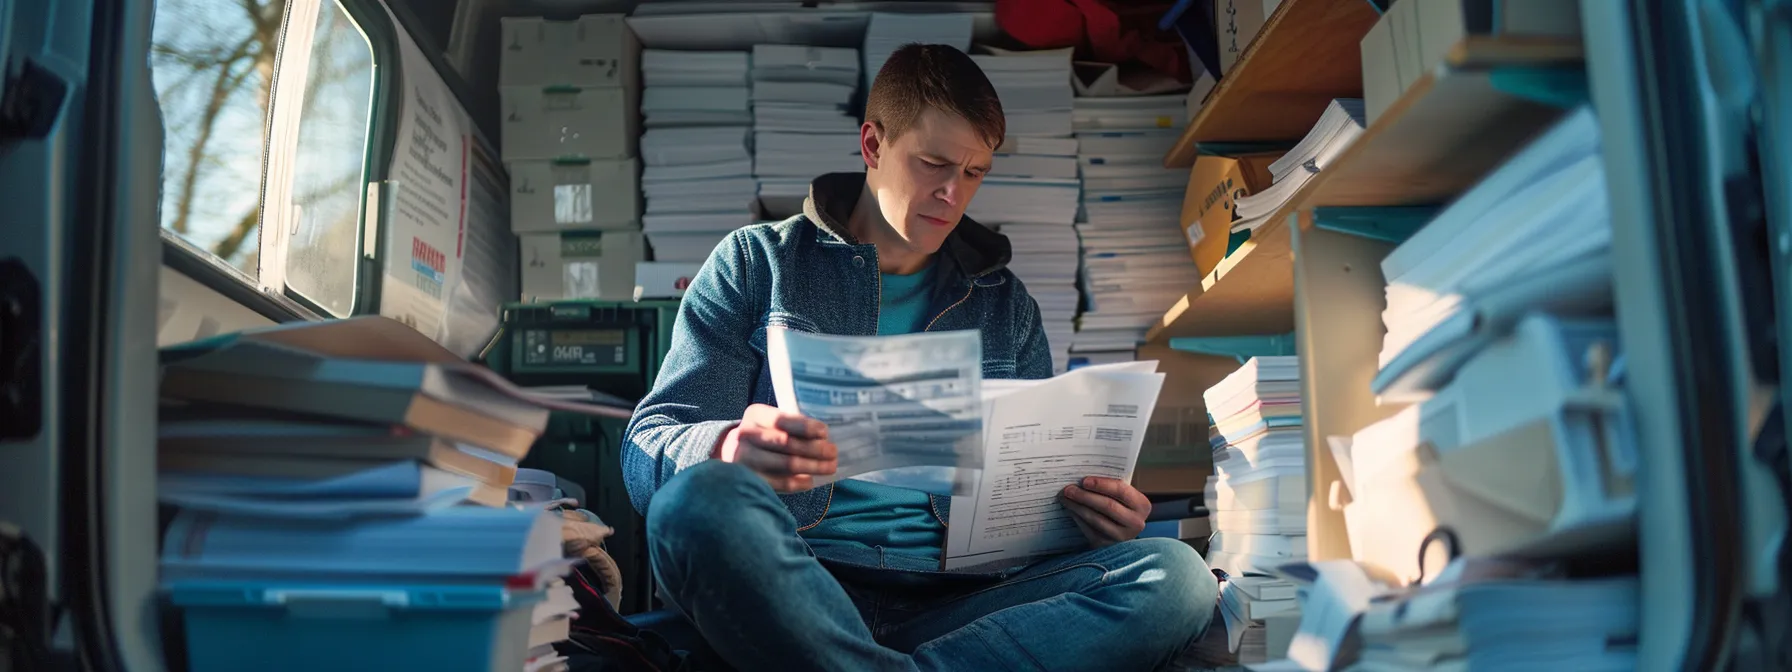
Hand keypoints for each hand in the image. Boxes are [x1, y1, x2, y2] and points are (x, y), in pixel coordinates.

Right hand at [716, 404, 837, 492]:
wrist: (735, 453)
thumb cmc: (765, 435)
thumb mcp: (772, 423)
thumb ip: (794, 425)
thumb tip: (825, 437)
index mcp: (756, 415)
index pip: (783, 420)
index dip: (806, 427)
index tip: (825, 433)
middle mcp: (746, 435)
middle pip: (788, 443)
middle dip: (815, 449)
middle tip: (833, 452)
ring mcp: (745, 459)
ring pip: (787, 464)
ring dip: (813, 466)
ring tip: (830, 467)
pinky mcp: (749, 479)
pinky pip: (781, 483)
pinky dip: (800, 483)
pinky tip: (810, 480)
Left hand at [1059, 476, 1151, 547]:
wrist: (1123, 530)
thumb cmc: (1121, 506)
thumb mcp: (1123, 497)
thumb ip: (1111, 487)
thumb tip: (1084, 479)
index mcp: (1142, 505)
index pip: (1121, 491)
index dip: (1101, 485)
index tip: (1084, 481)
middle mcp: (1136, 523)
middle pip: (1107, 506)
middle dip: (1085, 496)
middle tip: (1068, 489)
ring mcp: (1122, 536)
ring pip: (1096, 519)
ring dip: (1078, 507)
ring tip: (1065, 498)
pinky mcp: (1107, 545)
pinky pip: (1089, 530)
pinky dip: (1078, 518)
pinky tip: (1070, 510)